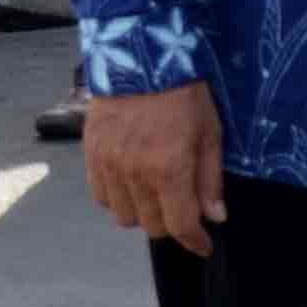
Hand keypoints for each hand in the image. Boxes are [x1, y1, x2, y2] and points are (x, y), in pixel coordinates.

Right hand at [84, 82, 226, 253]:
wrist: (138, 60)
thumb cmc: (183, 94)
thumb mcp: (210, 133)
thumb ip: (210, 179)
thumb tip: (215, 217)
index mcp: (168, 170)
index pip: (181, 225)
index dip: (195, 242)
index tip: (204, 246)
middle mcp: (134, 175)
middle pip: (152, 226)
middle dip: (172, 224)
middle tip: (184, 207)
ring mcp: (108, 167)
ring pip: (124, 216)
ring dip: (143, 212)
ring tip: (156, 192)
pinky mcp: (91, 157)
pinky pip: (101, 197)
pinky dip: (118, 198)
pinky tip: (132, 183)